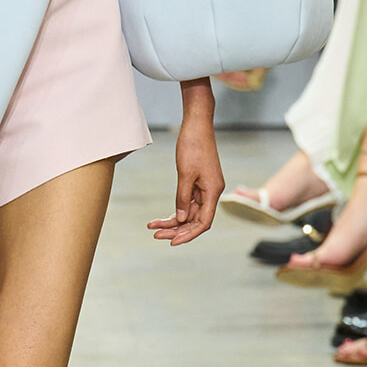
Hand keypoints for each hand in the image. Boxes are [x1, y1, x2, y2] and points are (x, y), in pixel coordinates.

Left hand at [148, 108, 223, 245]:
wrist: (197, 124)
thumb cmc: (193, 145)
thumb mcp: (185, 173)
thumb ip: (182, 197)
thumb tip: (180, 218)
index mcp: (213, 191)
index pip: (203, 222)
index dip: (189, 234)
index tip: (172, 242)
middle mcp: (211, 192)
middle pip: (195, 220)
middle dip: (176, 230)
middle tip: (156, 235)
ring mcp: (205, 188)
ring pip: (189, 212)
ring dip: (172, 221)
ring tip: (153, 227)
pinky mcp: (198, 182)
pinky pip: (186, 202)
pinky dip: (174, 209)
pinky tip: (161, 217)